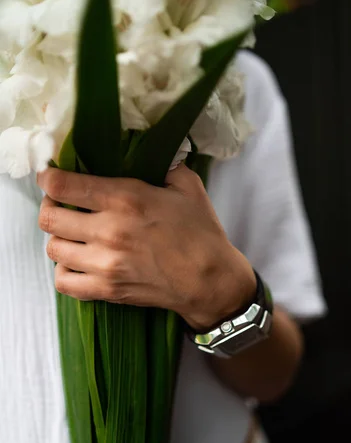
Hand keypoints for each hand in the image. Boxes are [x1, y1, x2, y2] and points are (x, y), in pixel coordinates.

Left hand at [37, 165, 255, 331]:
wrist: (211, 280)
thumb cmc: (201, 232)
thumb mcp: (187, 186)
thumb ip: (163, 164)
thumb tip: (146, 152)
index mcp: (126, 199)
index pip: (63, 185)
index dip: (48, 178)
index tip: (50, 177)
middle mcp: (108, 231)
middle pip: (49, 218)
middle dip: (49, 207)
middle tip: (62, 205)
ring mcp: (105, 264)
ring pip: (53, 249)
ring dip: (59, 238)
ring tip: (73, 235)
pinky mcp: (107, 290)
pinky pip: (63, 282)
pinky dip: (65, 271)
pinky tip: (79, 262)